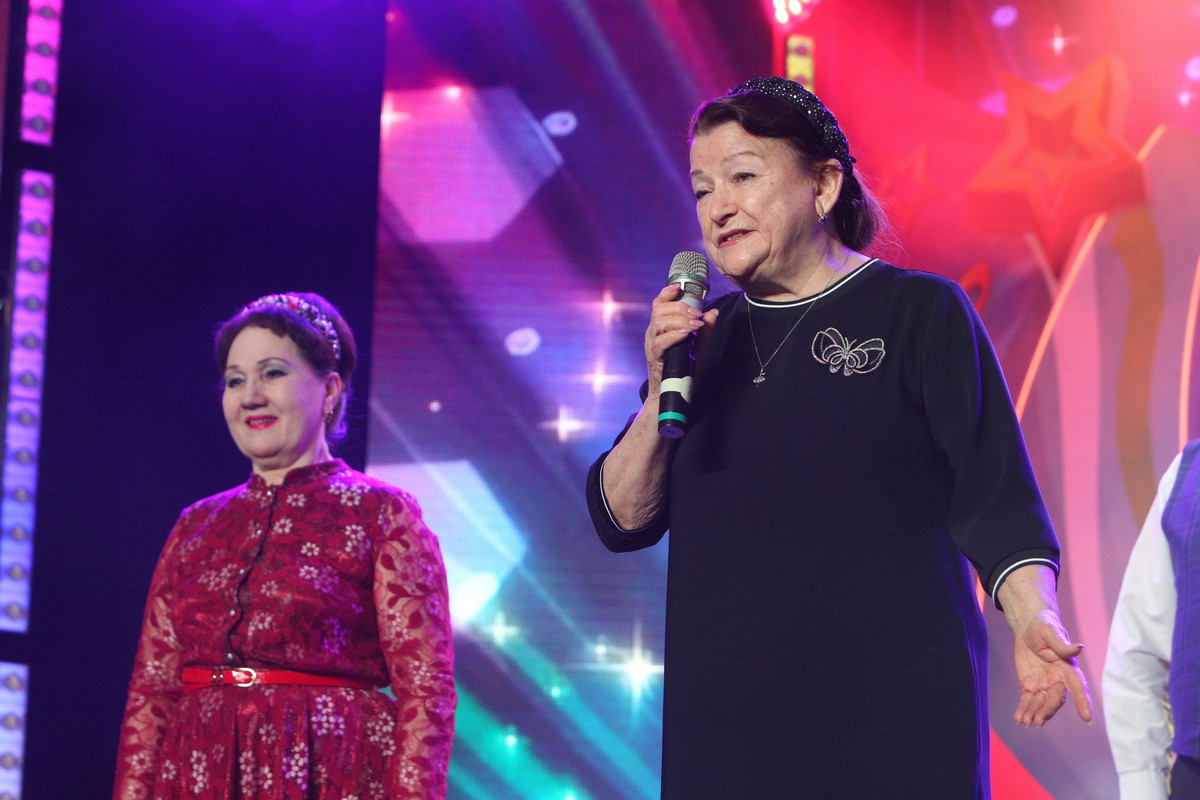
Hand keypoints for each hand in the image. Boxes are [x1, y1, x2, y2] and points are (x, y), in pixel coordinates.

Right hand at [644, 284, 717, 392]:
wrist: (670, 393)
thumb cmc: (681, 368)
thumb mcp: (696, 346)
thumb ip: (703, 330)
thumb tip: (712, 313)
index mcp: (660, 327)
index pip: (659, 304)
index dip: (666, 293)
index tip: (678, 287)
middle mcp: (653, 333)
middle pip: (659, 310)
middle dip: (680, 307)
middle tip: (696, 313)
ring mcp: (652, 345)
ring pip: (658, 322)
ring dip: (679, 320)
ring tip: (694, 325)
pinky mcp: (655, 357)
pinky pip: (660, 342)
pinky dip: (674, 335)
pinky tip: (686, 334)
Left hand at [1011, 610, 1092, 726]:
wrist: (1027, 628)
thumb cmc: (1043, 627)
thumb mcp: (1050, 632)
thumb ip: (1062, 644)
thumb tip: (1078, 648)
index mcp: (1067, 668)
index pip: (1077, 687)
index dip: (1082, 702)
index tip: (1087, 718)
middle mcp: (1058, 680)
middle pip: (1055, 699)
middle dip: (1047, 710)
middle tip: (1038, 720)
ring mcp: (1044, 684)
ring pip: (1041, 702)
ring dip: (1034, 713)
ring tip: (1026, 722)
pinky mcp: (1030, 685)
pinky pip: (1027, 699)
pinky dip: (1023, 708)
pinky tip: (1019, 718)